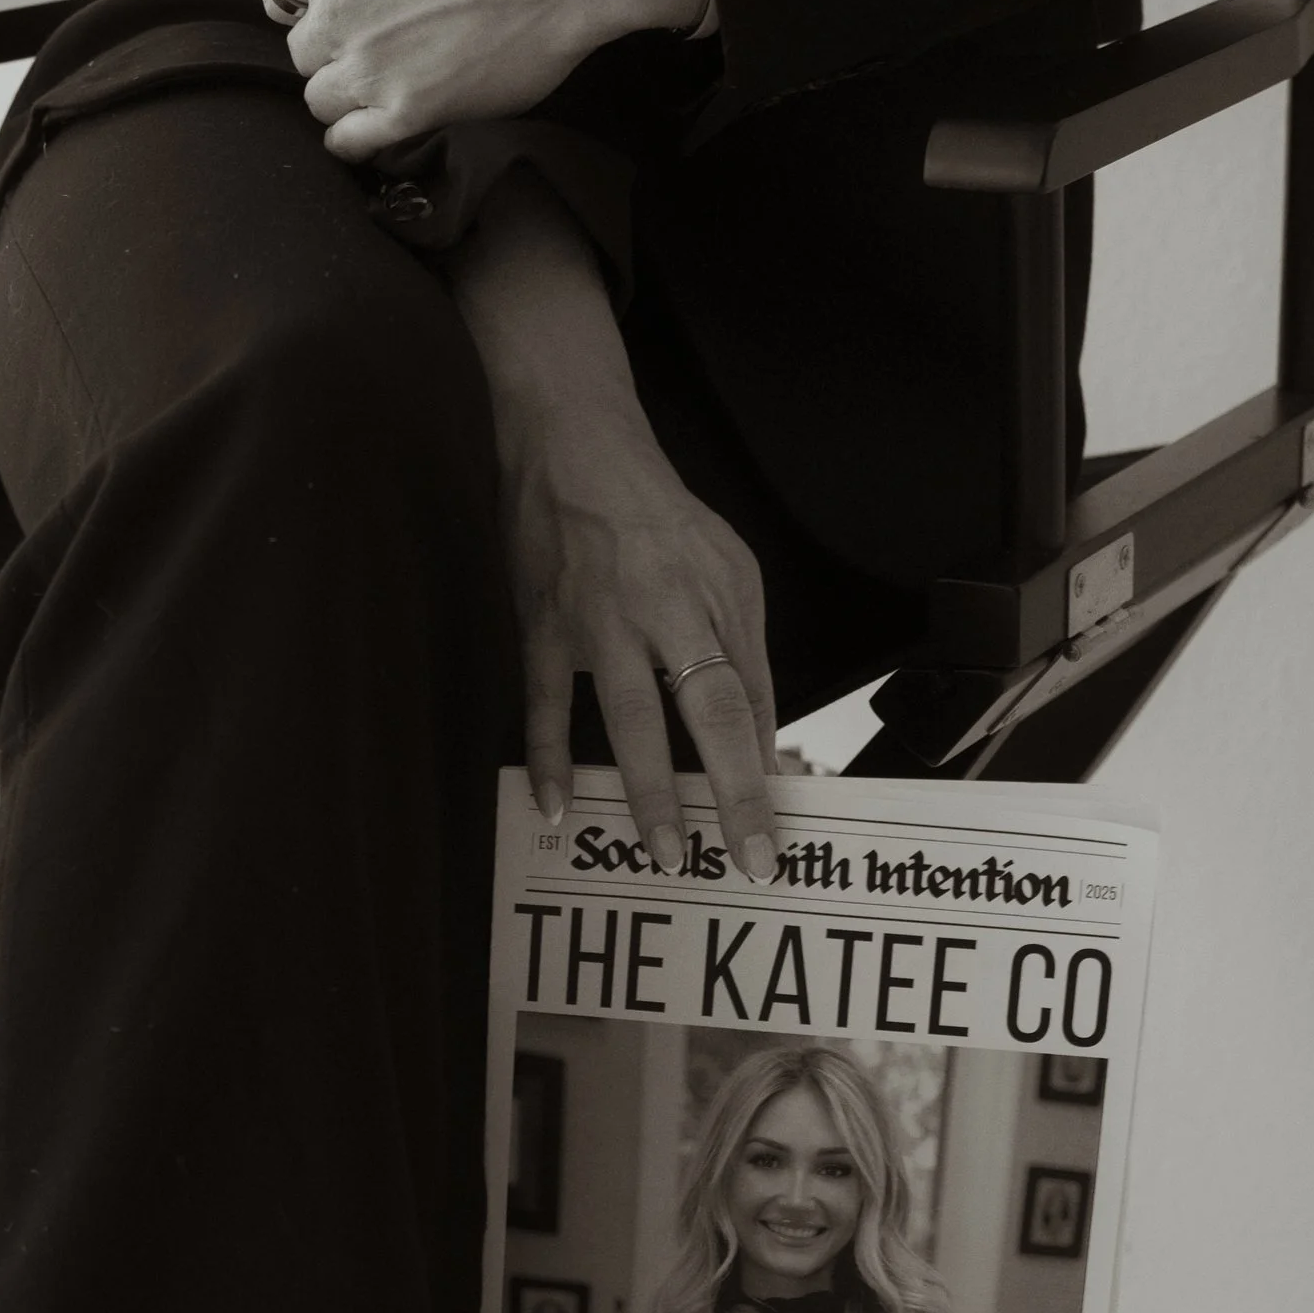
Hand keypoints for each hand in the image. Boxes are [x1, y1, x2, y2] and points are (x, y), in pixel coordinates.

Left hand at [239, 0, 708, 162]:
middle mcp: (335, 9)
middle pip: (302, 49)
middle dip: (336, 43)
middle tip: (389, 33)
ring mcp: (369, 65)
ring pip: (320, 98)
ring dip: (348, 91)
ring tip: (396, 72)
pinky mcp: (407, 110)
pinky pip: (348, 142)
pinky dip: (357, 136)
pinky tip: (385, 118)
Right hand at [446, 171, 777, 880]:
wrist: (572, 449)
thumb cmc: (662, 517)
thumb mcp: (733, 573)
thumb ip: (748, 659)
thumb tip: (765, 746)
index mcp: (706, 599)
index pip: (742, 703)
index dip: (756, 776)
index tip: (772, 839)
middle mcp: (653, 615)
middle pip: (693, 719)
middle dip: (718, 797)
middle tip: (734, 863)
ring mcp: (591, 625)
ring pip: (621, 722)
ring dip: (641, 794)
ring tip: (662, 854)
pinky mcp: (541, 629)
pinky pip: (544, 708)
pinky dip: (547, 763)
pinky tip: (554, 813)